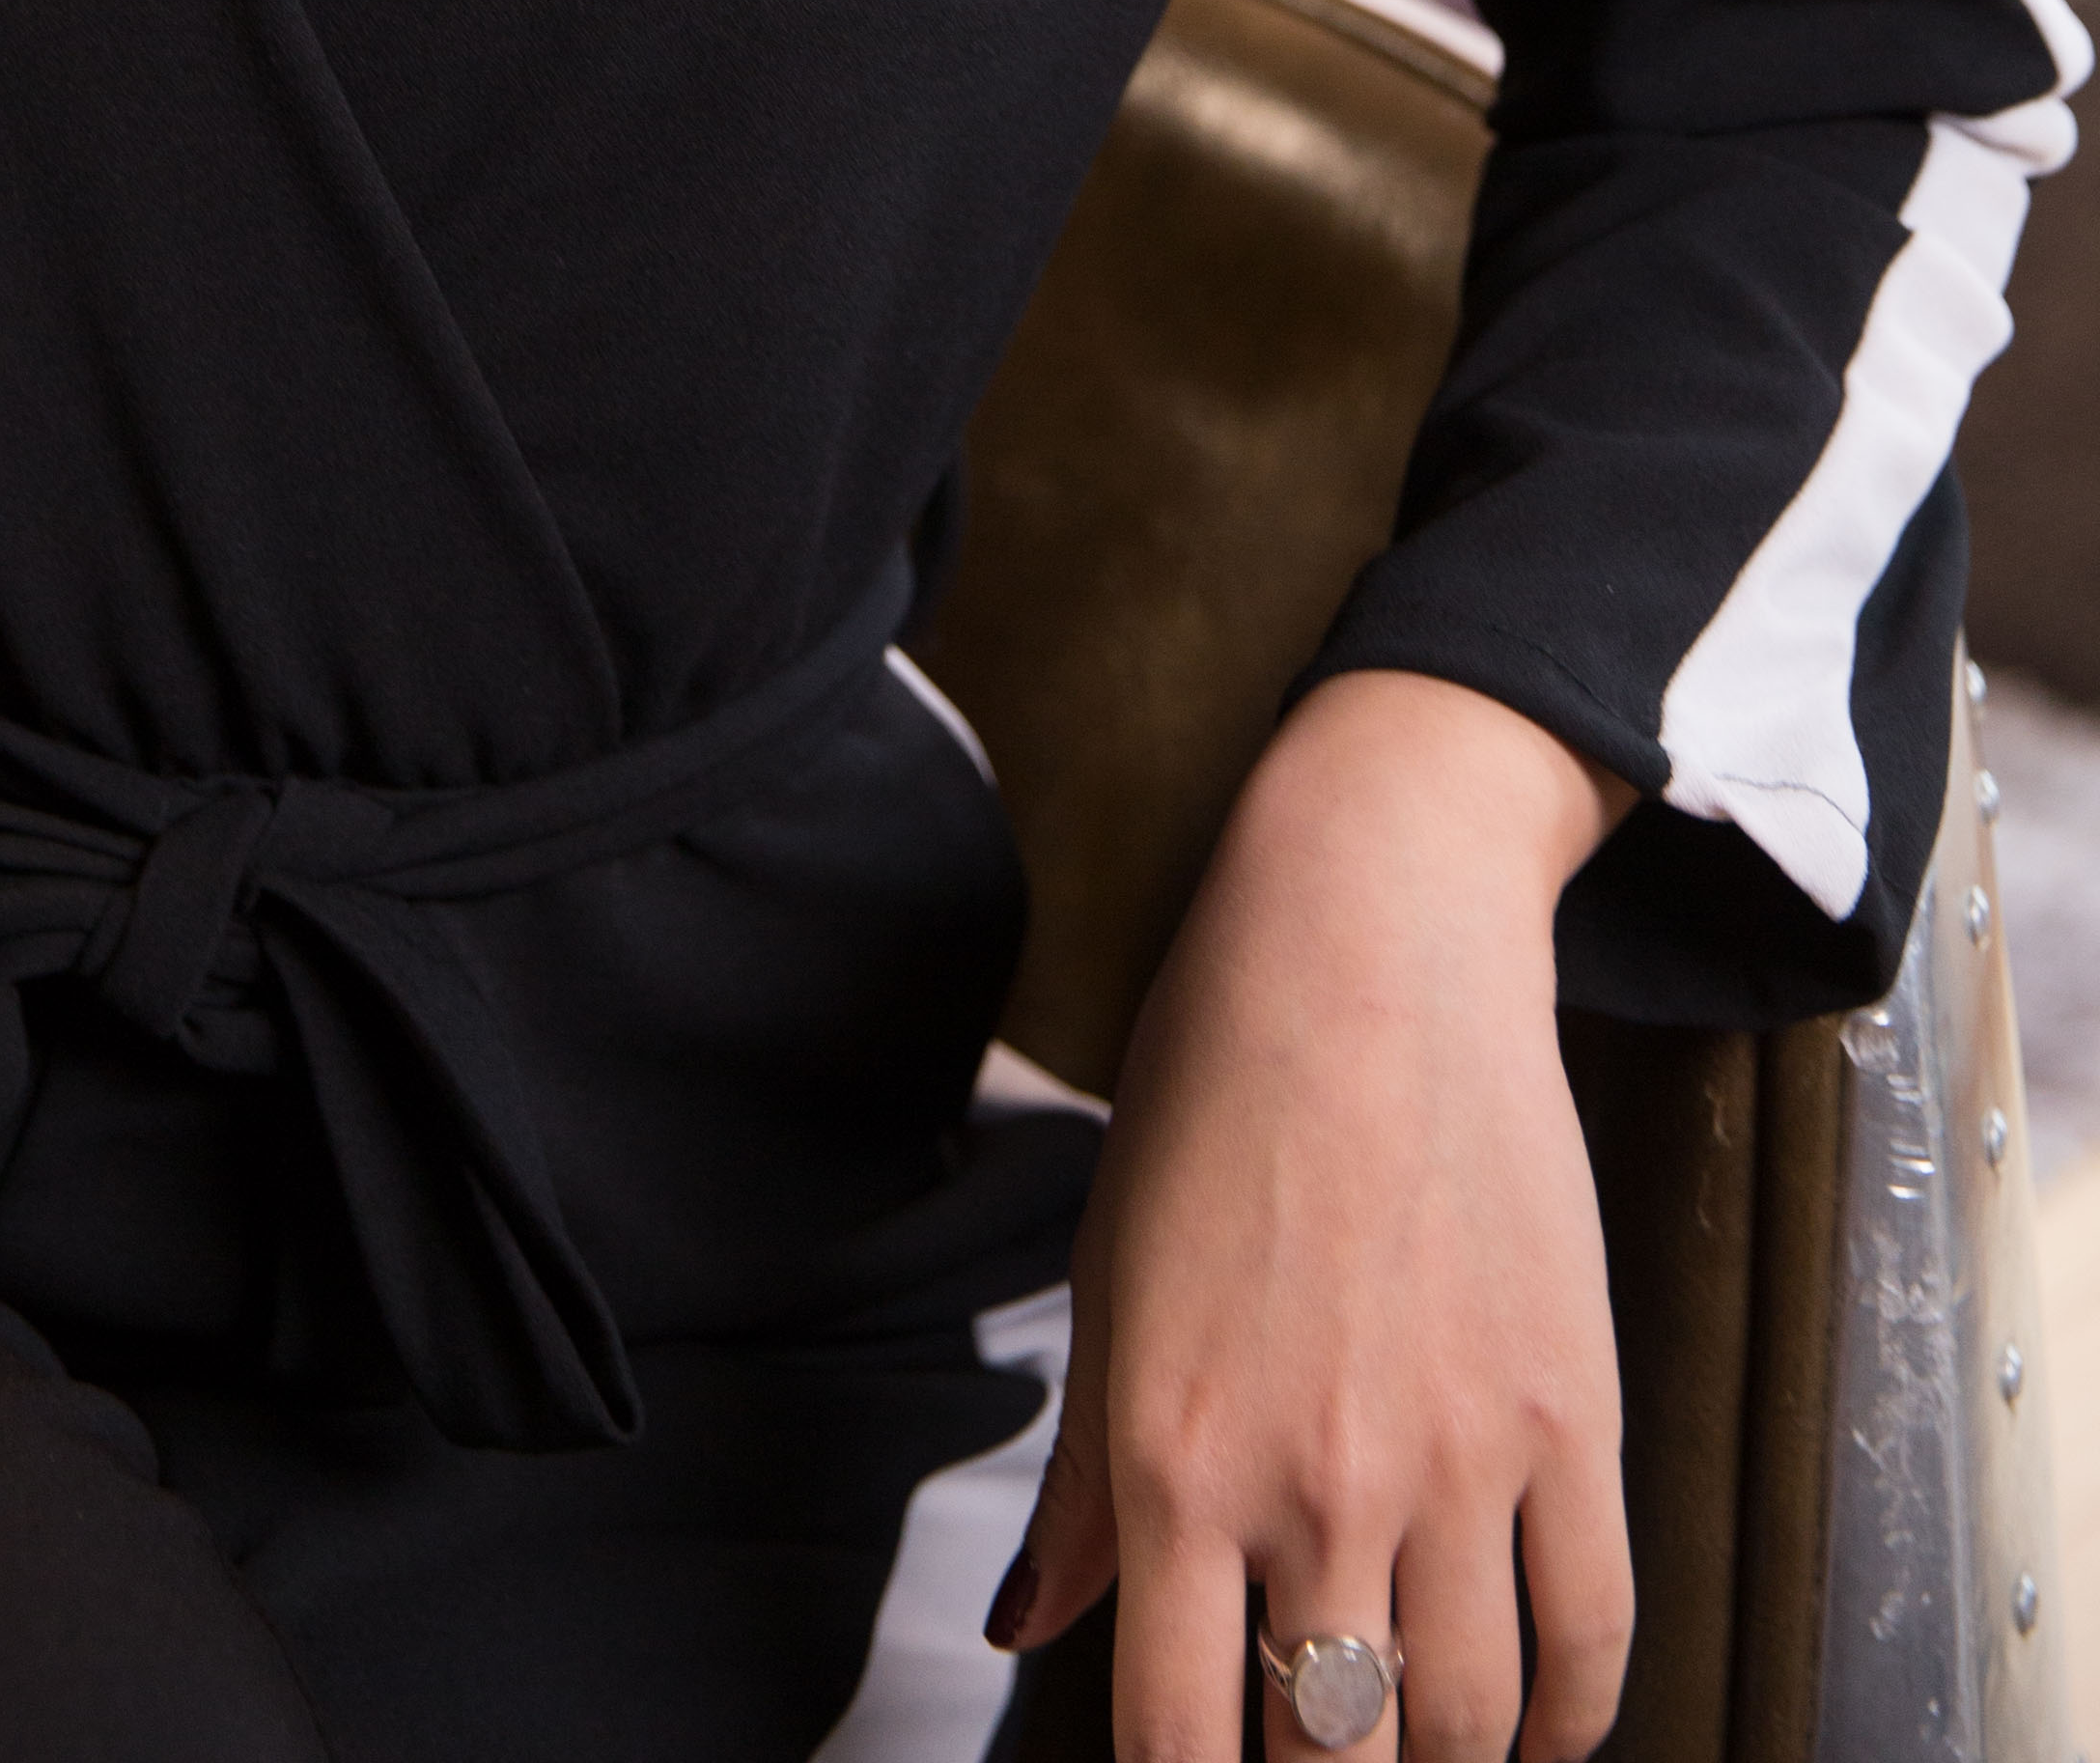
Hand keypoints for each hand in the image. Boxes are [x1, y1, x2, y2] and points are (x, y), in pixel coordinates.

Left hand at [988, 672, 1637, 1762]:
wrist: (1365, 942)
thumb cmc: (1213, 1095)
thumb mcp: (1109, 1281)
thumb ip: (1082, 1487)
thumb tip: (1030, 1628)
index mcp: (1174, 1456)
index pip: (1174, 1740)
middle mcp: (1314, 1482)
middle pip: (1332, 1754)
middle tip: (1316, 1741)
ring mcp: (1456, 1458)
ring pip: (1465, 1726)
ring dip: (1440, 1762)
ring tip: (1410, 1740)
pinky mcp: (1572, 1417)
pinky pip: (1593, 1640)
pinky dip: (1569, 1718)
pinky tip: (1532, 1722)